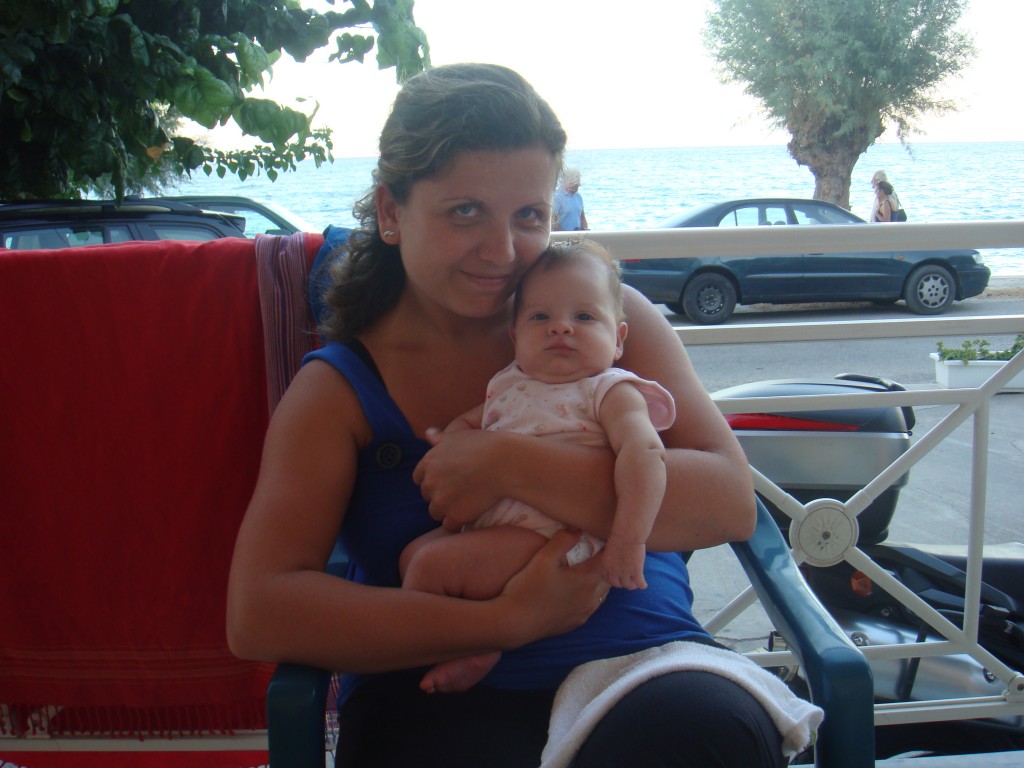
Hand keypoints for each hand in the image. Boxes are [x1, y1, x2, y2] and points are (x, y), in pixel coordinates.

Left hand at [413, 428, 506, 530]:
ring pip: (436, 512)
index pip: (418, 477)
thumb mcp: (458, 436)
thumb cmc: (484, 445)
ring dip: (447, 510)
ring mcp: (441, 500)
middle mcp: (431, 482)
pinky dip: (457, 521)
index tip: (446, 481)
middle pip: (427, 495)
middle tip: (459, 491)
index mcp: (429, 462)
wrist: (504, 463)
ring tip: (465, 503)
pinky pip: (449, 525)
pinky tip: (469, 514)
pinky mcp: (454, 515)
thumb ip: (439, 438)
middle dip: (439, 494)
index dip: (432, 480)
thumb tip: (428, 434)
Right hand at [496, 530, 609, 645]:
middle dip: (604, 562)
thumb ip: (563, 540)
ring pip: (601, 592)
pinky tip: (575, 590)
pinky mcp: (576, 623)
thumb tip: (578, 529)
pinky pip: (591, 605)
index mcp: (589, 579)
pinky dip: (589, 594)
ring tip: (585, 568)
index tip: (600, 537)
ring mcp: (585, 613)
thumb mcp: (543, 558)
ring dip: (597, 579)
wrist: (514, 623)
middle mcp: (593, 598)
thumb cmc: (528, 588)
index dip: (606, 546)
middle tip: (593, 550)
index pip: (609, 558)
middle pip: (608, 576)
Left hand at [600, 538, 647, 589]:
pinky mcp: (636, 572)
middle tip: (628, 581)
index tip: (618, 580)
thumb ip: (611, 560)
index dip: (614, 580)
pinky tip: (644, 585)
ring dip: (633, 585)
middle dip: (623, 583)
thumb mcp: (610, 551)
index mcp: (605, 566)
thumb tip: (617, 564)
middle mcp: (613, 572)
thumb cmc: (619, 538)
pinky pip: (639, 583)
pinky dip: (642, 585)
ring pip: (629, 586)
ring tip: (636, 583)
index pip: (608, 579)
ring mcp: (625, 573)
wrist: (627, 535)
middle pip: (618, 584)